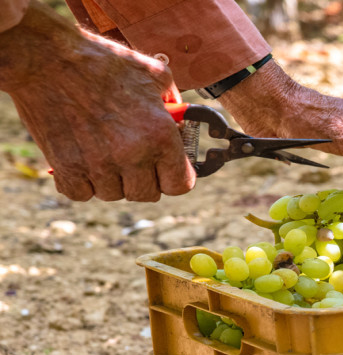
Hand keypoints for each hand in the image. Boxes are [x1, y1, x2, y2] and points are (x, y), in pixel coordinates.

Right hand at [0, 2, 194, 201]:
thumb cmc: (101, 62)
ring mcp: (98, 165)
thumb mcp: (153, 74)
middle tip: (133, 157)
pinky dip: (82, 182)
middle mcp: (132, 155)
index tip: (167, 169)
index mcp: (160, 135)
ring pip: (114, 194)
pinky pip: (82, 194)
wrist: (45, 57)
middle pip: (147, 194)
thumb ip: (174, 102)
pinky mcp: (67, 168)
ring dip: (112, 179)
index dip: (175, 177)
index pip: (180, 185)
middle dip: (144, 178)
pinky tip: (83, 160)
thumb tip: (180, 120)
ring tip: (104, 151)